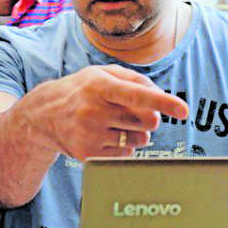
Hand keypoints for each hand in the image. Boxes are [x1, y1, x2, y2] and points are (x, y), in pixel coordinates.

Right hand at [29, 65, 188, 160]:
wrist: (44, 115)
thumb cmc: (82, 91)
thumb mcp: (102, 73)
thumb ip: (134, 80)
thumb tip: (160, 97)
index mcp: (99, 85)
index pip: (137, 95)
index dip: (163, 102)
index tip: (183, 110)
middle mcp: (93, 110)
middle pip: (147, 121)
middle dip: (151, 118)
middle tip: (136, 113)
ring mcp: (90, 134)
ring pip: (140, 140)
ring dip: (137, 133)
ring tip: (116, 123)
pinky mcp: (88, 154)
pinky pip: (127, 154)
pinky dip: (125, 146)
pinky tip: (107, 136)